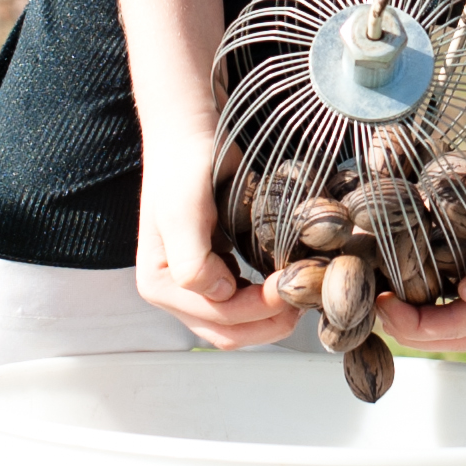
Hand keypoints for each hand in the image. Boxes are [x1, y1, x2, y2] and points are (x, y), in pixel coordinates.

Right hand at [135, 118, 299, 348]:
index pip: (218, 317)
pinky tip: (288, 279)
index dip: (259, 309)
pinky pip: (244, 297)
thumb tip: (220, 294)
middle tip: (306, 297)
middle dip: (269, 321)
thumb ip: (192, 261)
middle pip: (228, 330)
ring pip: (238, 321)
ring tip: (302, 292)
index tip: (294, 286)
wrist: (189, 134)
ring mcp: (197, 282)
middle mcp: (174, 292)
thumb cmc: (184, 166)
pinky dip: (267, 297)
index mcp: (159, 285)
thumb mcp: (183, 211)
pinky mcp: (217, 267)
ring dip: (271, 315)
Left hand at [376, 142, 465, 351]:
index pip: (460, 331)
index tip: (383, 306)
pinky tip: (416, 271)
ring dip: (422, 313)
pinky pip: (461, 283)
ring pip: (457, 313)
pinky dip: (435, 286)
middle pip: (456, 333)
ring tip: (390, 297)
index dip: (417, 327)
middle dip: (413, 329)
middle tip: (377, 308)